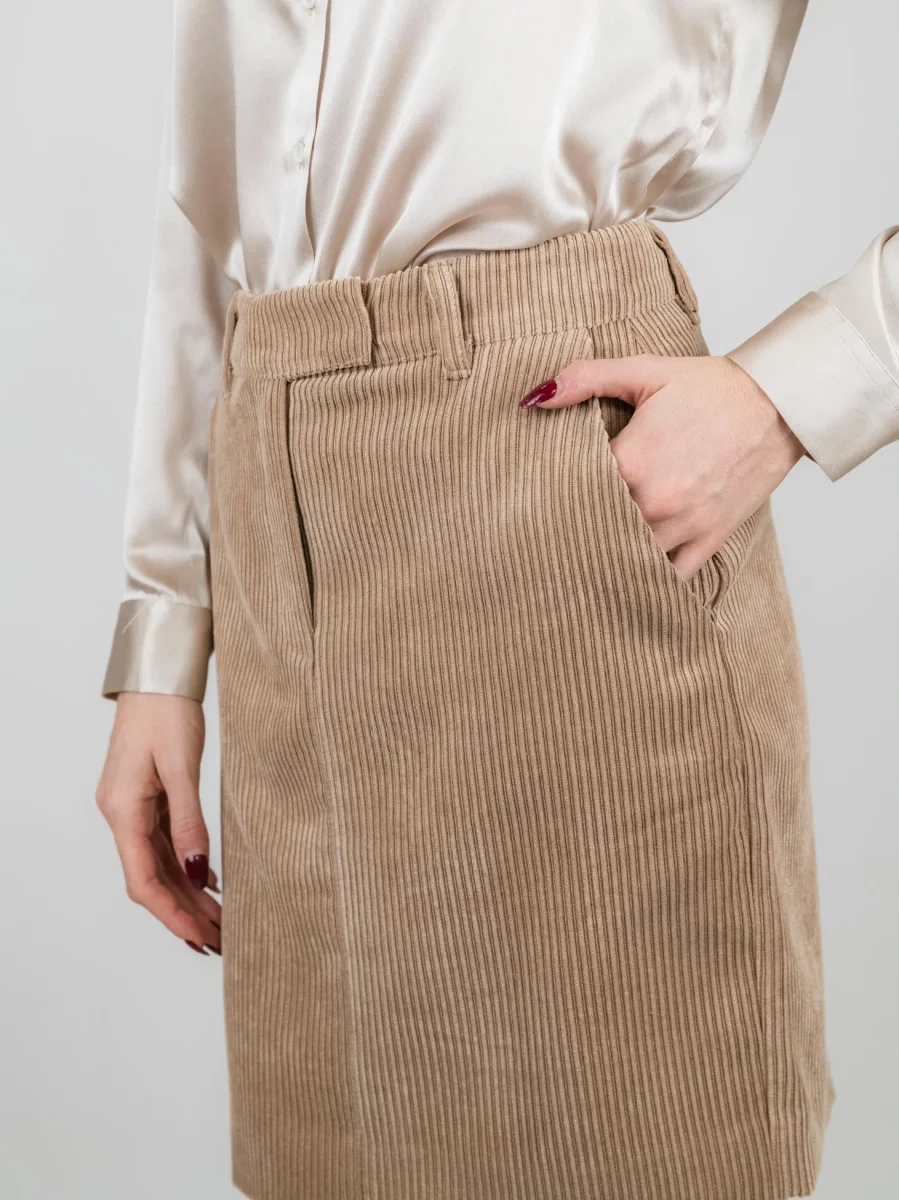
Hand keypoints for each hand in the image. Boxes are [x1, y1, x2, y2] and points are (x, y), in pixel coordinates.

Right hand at [96, 693, 221, 955]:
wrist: (156, 676)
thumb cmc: (166, 711)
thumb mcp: (182, 765)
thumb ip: (189, 820)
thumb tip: (195, 871)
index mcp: (123, 810)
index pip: (143, 880)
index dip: (172, 914)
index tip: (200, 939)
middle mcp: (122, 814)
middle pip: (151, 878)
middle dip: (184, 912)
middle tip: (220, 940)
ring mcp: (133, 807)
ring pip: (159, 864)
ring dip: (187, 894)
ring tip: (220, 920)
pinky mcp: (148, 797)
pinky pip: (164, 843)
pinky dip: (186, 865)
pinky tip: (209, 880)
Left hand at [520, 354, 805, 579]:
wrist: (779, 404)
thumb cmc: (711, 389)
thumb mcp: (644, 371)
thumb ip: (585, 379)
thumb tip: (533, 396)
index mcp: (632, 463)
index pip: (572, 494)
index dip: (554, 498)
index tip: (538, 502)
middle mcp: (655, 502)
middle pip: (596, 532)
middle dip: (576, 532)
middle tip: (552, 537)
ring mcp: (684, 526)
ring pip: (629, 559)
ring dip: (609, 557)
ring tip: (585, 557)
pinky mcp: (710, 540)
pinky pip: (671, 578)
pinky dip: (650, 578)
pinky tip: (630, 574)